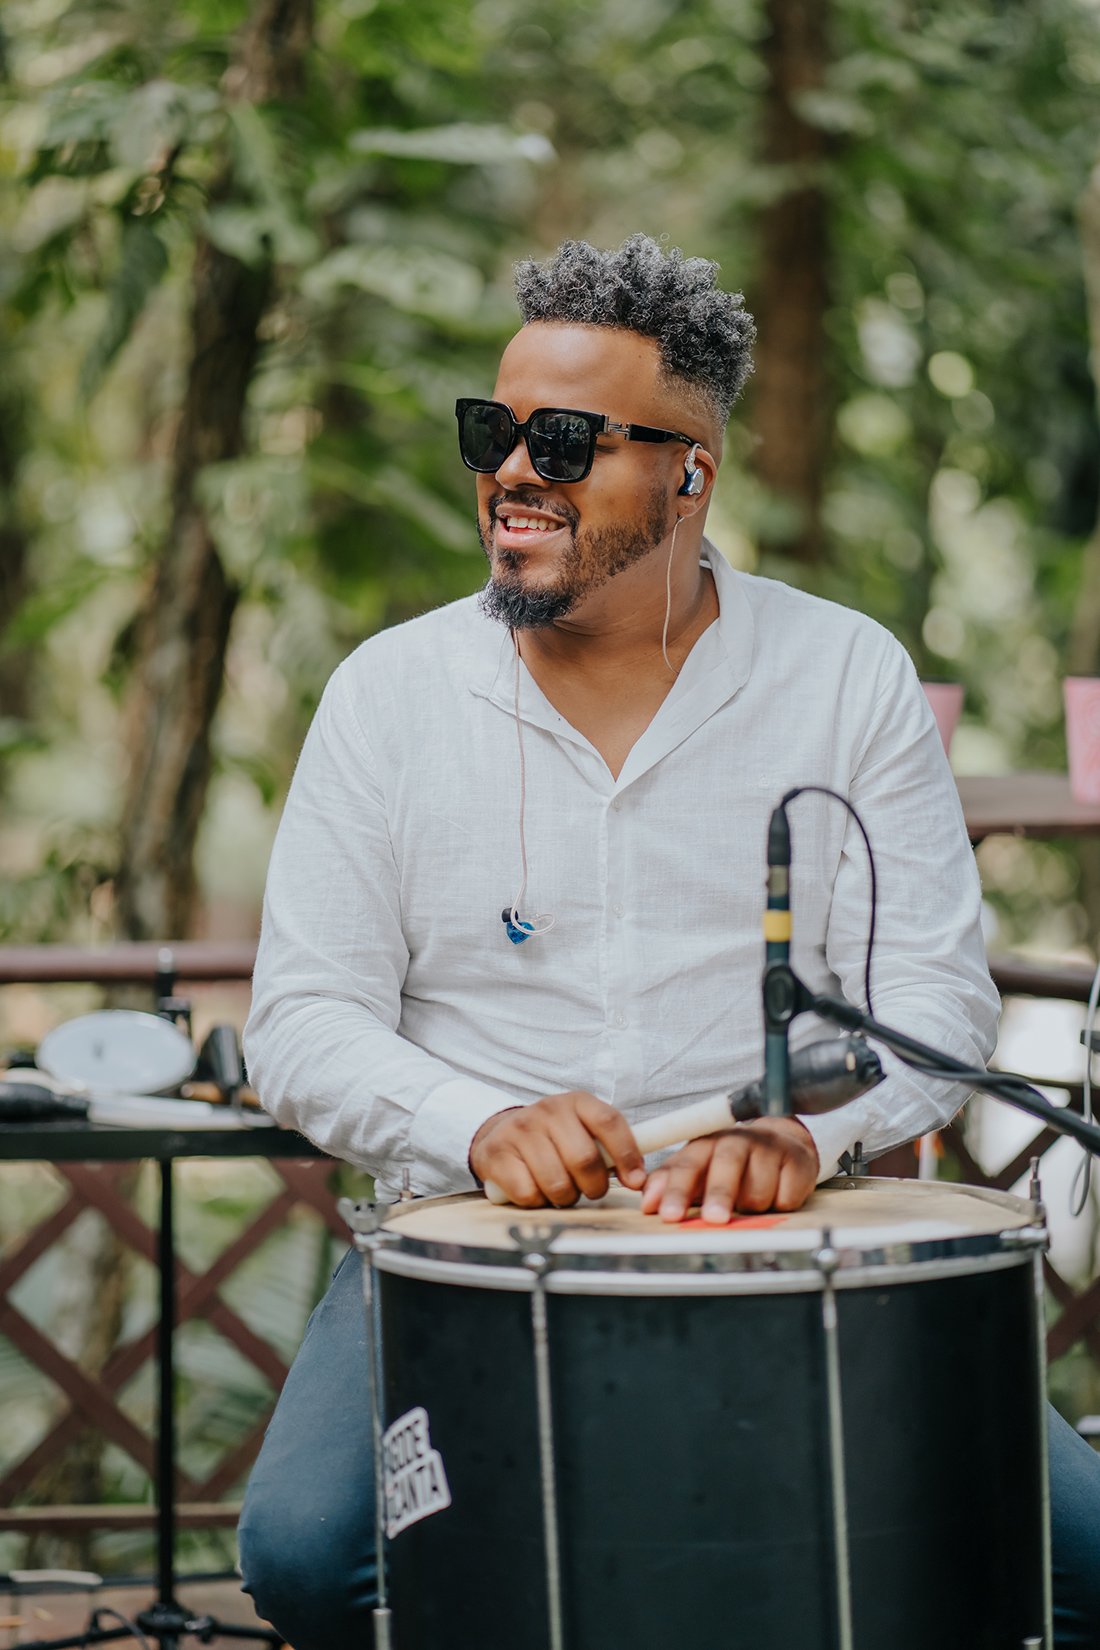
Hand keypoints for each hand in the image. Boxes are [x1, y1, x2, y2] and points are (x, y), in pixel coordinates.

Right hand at [470, 1091, 646, 1207]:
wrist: (500, 1133)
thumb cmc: (553, 1139)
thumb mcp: (583, 1130)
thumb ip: (611, 1148)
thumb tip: (640, 1180)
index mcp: (577, 1102)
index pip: (610, 1122)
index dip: (627, 1154)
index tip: (636, 1181)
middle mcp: (548, 1110)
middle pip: (584, 1159)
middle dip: (593, 1186)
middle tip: (590, 1190)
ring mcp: (520, 1130)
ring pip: (556, 1182)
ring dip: (565, 1197)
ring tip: (561, 1190)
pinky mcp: (497, 1153)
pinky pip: (528, 1192)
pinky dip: (537, 1201)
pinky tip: (536, 1190)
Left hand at [640, 1117, 818, 1223]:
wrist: (782, 1144)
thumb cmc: (730, 1163)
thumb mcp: (697, 1168)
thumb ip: (669, 1183)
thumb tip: (647, 1203)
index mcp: (706, 1143)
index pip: (687, 1164)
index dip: (676, 1189)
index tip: (668, 1214)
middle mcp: (736, 1141)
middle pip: (725, 1165)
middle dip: (718, 1193)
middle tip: (714, 1219)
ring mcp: (768, 1149)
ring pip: (757, 1190)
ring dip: (752, 1206)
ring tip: (751, 1200)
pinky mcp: (797, 1162)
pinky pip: (785, 1197)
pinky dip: (778, 1204)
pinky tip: (776, 1195)